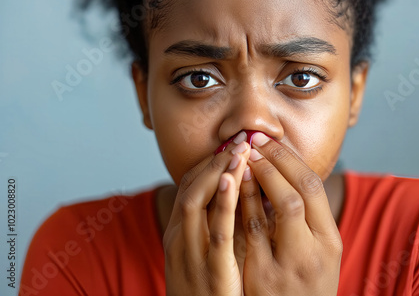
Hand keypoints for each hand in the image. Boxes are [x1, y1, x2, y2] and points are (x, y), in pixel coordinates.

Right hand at [164, 135, 250, 295]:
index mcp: (179, 234)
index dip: (208, 163)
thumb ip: (214, 228)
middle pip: (191, 187)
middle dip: (214, 160)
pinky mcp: (210, 270)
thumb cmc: (207, 293)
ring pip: (197, 201)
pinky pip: (216, 231)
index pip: (189, 186)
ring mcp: (191, 253)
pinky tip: (232, 179)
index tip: (229, 146)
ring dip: (217, 171)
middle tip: (238, 139)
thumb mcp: (203, 256)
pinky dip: (222, 202)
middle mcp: (180, 238)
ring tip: (237, 149)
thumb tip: (236, 197)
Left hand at [240, 133, 341, 295]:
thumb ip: (309, 217)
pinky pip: (246, 234)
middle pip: (294, 195)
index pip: (313, 187)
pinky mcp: (259, 277)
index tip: (272, 141)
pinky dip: (239, 205)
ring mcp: (284, 266)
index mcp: (330, 241)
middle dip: (273, 163)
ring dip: (252, 179)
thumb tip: (289, 171)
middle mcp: (311, 253)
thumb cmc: (307, 282)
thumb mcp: (319, 251)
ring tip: (241, 156)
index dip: (290, 159)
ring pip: (267, 213)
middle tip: (255, 142)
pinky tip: (231, 186)